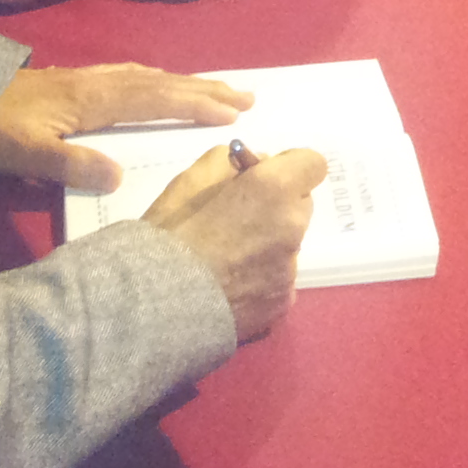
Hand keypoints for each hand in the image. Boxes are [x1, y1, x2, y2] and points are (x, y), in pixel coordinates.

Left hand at [0, 64, 251, 187]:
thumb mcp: (25, 154)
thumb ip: (70, 164)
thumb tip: (119, 176)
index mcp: (93, 99)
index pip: (154, 100)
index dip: (194, 104)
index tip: (232, 113)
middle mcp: (98, 82)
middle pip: (161, 82)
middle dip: (205, 89)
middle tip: (246, 95)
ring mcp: (89, 78)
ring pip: (150, 76)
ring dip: (187, 82)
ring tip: (218, 89)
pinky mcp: (79, 81)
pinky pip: (134, 75)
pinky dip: (160, 79)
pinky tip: (162, 83)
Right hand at [143, 143, 328, 342]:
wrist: (155, 304)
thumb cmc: (171, 234)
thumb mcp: (192, 179)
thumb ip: (231, 163)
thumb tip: (255, 166)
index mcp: (274, 188)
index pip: (312, 164)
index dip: (289, 167)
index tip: (264, 176)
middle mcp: (292, 226)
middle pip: (300, 205)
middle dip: (278, 205)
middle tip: (239, 218)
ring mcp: (290, 269)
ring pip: (288, 245)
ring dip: (269, 244)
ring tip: (227, 260)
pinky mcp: (282, 303)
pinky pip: (279, 280)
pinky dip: (262, 280)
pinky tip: (229, 286)